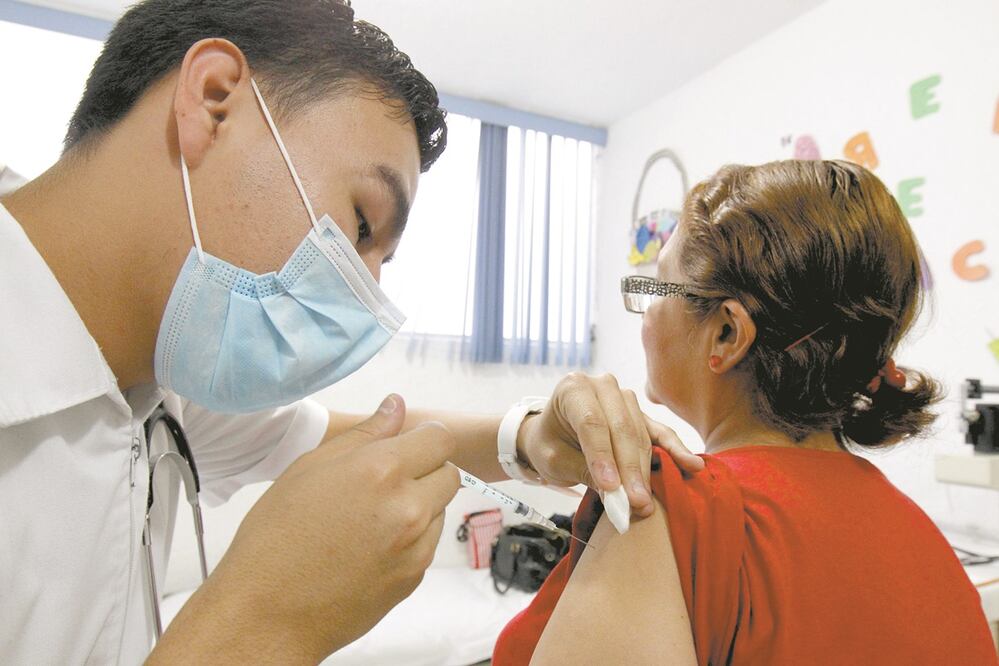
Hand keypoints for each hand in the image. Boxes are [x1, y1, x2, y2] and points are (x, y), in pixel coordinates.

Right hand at [151, 395, 459, 662]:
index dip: (425, 437)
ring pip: (441, 508)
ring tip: (372, 516)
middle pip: (449, 472)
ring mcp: (415, 546)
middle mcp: (407, 506)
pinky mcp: (414, 577)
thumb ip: (364, 434)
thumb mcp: (311, 467)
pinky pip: (428, 543)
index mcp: (381, 470)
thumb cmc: (276, 536)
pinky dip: (412, 537)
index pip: (440, 438)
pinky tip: (372, 544)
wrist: (267, 611)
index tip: (407, 443)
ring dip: (420, 503)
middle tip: (388, 480)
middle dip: (427, 468)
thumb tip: (396, 405)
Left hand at [517, 373, 703, 517]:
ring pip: (640, 434)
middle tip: (636, 503)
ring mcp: (624, 397)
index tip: (611, 489)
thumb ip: (585, 471)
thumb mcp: (555, 459)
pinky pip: (660, 432)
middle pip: (621, 429)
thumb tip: (617, 495)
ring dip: (645, 470)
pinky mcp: (641, 414)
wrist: (552, 434)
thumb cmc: (549, 444)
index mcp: (573, 388)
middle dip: (629, 470)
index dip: (603, 457)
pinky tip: (693, 465)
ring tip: (647, 502)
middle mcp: (602, 386)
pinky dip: (675, 450)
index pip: (592, 423)